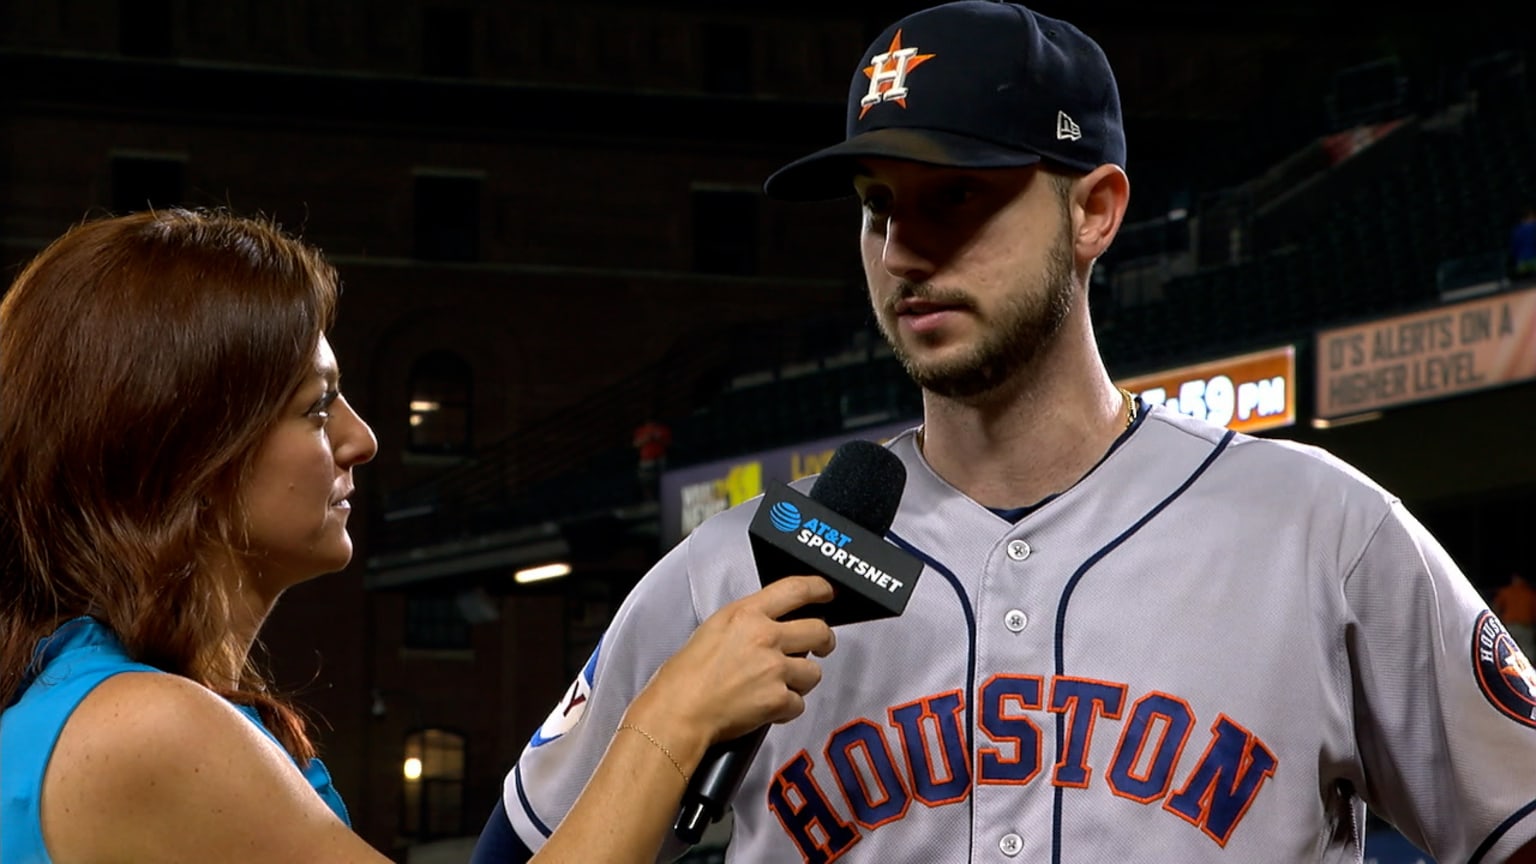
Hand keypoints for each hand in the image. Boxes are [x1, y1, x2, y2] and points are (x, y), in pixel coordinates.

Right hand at [626, 575, 837, 750]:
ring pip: (814, 672)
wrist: (678, 711)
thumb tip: (770, 626)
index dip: (819, 588)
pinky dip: (786, 709)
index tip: (827, 592)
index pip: (796, 589)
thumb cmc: (685, 677)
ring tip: (778, 686)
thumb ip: (747, 623)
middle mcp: (765, 636)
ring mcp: (774, 668)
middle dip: (824, 641)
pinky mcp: (777, 699)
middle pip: (819, 630)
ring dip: (801, 681)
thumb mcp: (714, 629)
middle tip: (820, 646)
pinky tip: (767, 708)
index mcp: (746, 614)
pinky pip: (798, 704)